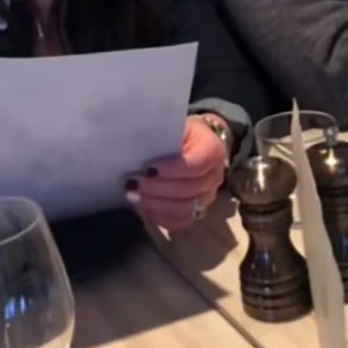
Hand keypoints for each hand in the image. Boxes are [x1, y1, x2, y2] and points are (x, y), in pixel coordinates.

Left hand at [124, 116, 226, 230]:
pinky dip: (160, 217)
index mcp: (213, 150)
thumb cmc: (181, 133)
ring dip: (155, 204)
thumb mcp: (175, 125)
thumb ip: (162, 134)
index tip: (147, 168)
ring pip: (184, 210)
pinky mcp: (197, 212)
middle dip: (156, 188)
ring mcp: (207, 198)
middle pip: (188, 190)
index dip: (171, 169)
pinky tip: (143, 207)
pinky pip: (180, 222)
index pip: (195, 165)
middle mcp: (215, 177)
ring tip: (133, 196)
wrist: (196, 144)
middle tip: (132, 183)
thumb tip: (134, 140)